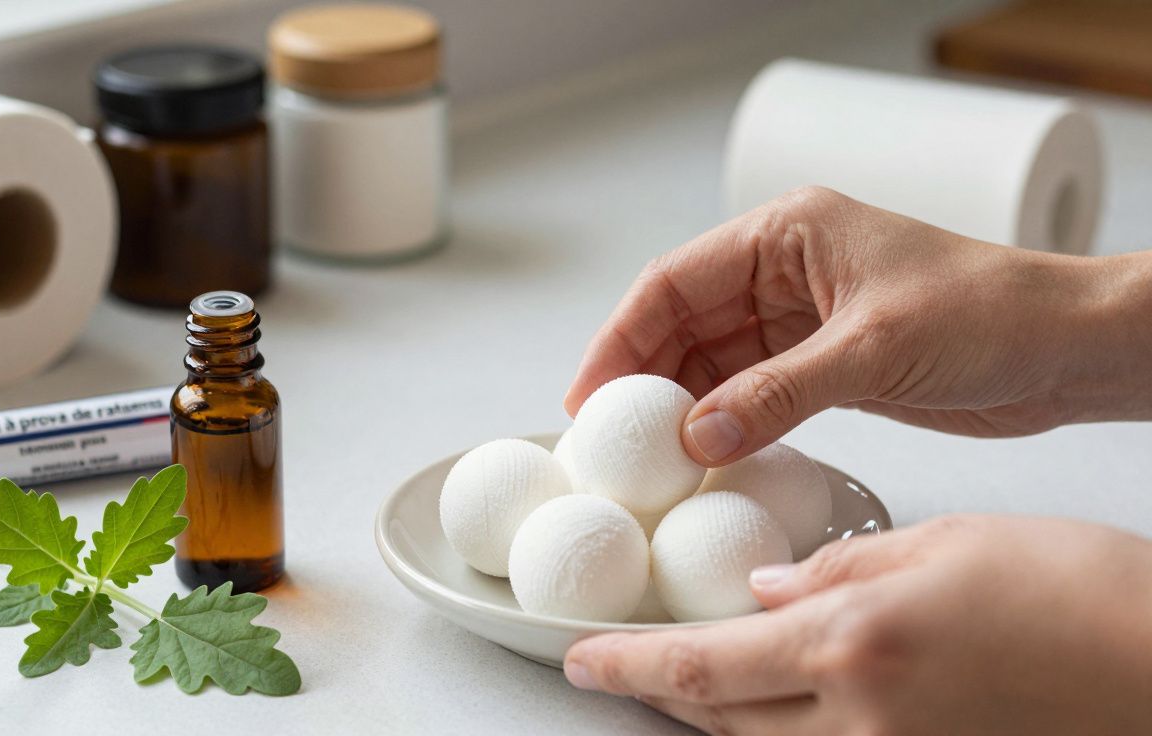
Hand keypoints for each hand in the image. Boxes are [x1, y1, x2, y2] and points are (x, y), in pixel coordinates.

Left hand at [562, 515, 1151, 734]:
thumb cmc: (1080, 594)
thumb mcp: (944, 543)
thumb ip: (838, 568)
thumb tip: (769, 586)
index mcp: (853, 645)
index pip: (700, 666)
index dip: (626, 666)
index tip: (579, 658)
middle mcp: (862, 721)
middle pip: (723, 719)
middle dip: (664, 693)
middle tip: (625, 664)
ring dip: (721, 716)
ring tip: (699, 679)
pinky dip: (788, 732)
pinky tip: (790, 700)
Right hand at [564, 187, 1151, 465]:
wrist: (1067, 350)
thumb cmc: (991, 313)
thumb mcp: (871, 350)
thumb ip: (776, 393)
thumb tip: (696, 436)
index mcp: (786, 235)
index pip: (675, 282)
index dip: (621, 337)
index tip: (589, 395)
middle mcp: (784, 273)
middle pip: (683, 325)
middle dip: (642, 379)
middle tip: (609, 439)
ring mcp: (800, 323)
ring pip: (712, 365)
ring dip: (680, 409)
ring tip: (647, 459)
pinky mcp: (821, 367)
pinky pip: (749, 396)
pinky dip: (722, 427)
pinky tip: (701, 459)